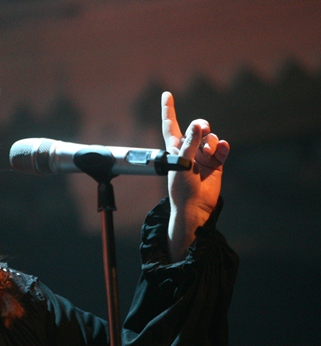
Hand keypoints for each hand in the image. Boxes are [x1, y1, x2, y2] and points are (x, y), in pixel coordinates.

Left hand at [161, 91, 229, 259]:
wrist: (195, 206)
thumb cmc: (181, 187)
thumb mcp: (181, 163)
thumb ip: (189, 143)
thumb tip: (198, 125)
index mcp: (174, 148)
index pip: (170, 124)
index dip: (169, 109)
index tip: (167, 94)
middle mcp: (189, 149)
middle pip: (197, 127)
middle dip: (201, 125)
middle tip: (201, 129)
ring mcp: (203, 156)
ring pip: (211, 137)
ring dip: (210, 142)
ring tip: (207, 154)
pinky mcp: (216, 162)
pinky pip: (222, 148)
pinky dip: (222, 147)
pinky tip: (221, 150)